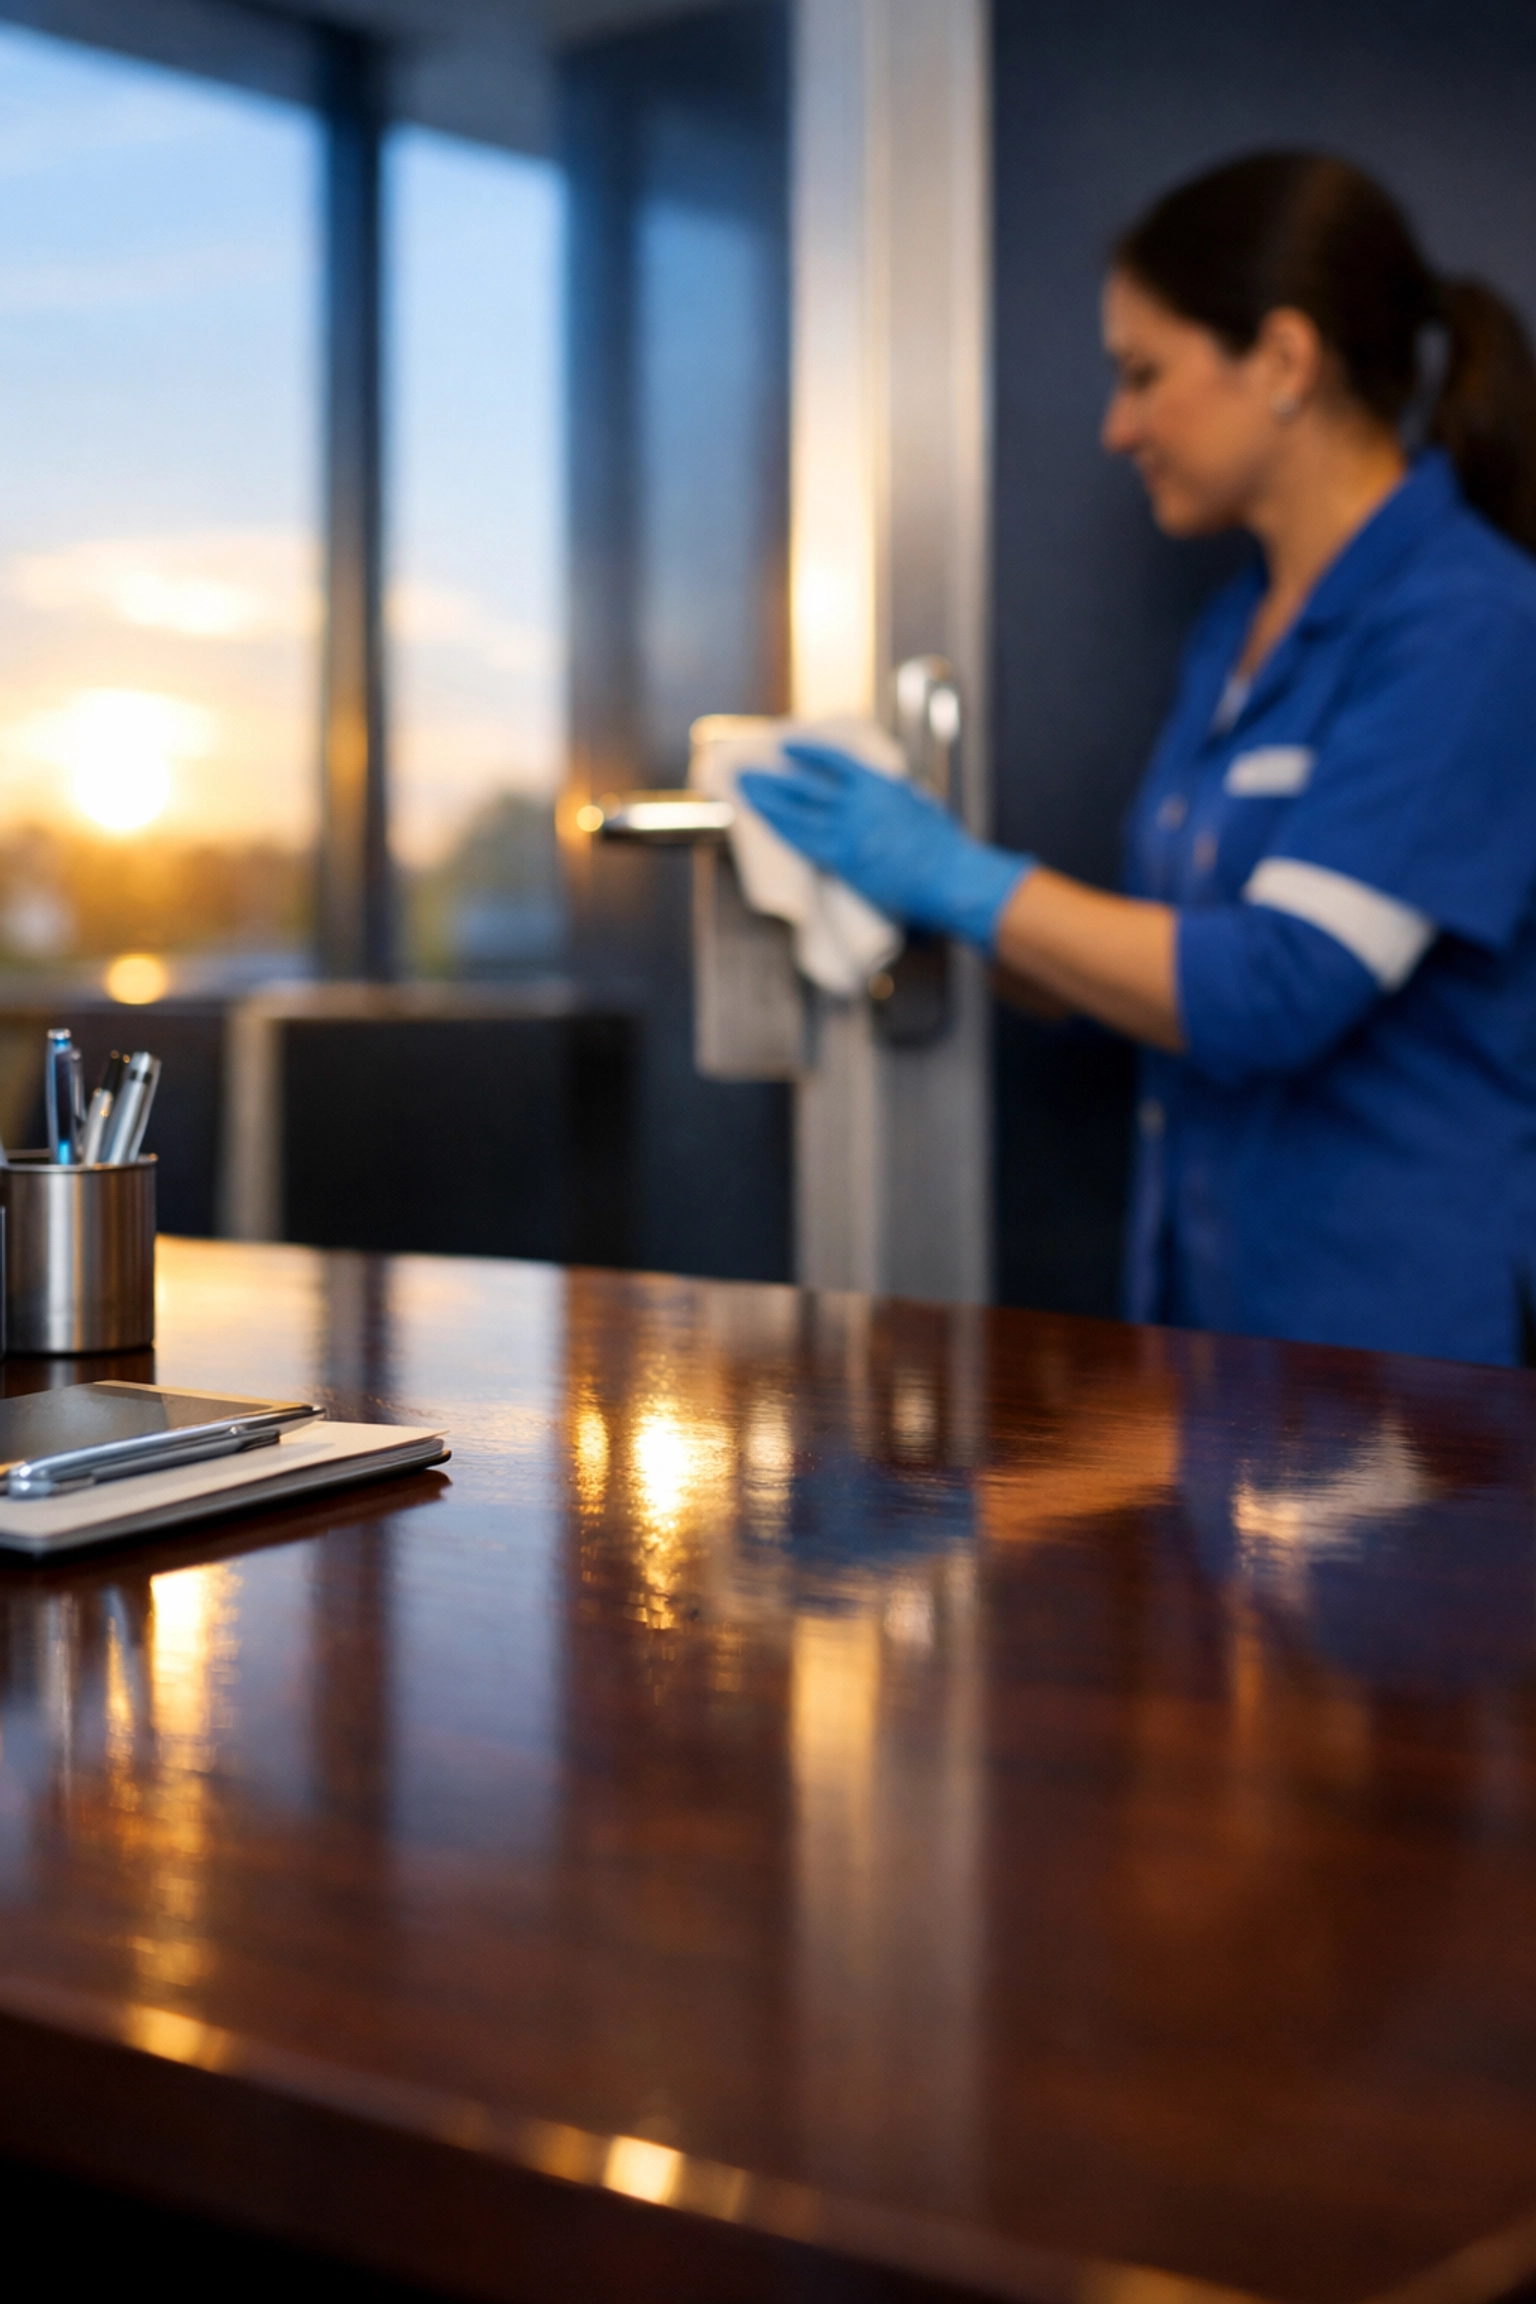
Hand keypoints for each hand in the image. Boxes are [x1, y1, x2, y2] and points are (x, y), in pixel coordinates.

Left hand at [738, 743, 1032, 949]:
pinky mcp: (845, 858)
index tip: (787, 747)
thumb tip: (887, 792)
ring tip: (745, 793)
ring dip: (767, 802)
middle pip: (805, 786)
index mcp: (881, 785)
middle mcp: (860, 804)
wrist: (949, 875)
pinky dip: (782, 828)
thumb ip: (896, 796)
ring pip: (797, 812)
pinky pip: (804, 840)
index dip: (808, 753)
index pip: (835, 761)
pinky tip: (766, 822)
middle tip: (746, 771)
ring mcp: (849, 831)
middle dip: (774, 779)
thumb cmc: (944, 846)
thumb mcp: (921, 806)